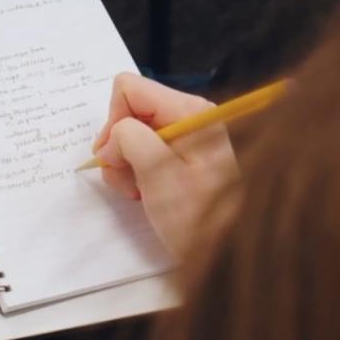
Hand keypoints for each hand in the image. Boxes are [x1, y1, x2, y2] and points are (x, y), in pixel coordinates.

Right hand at [93, 73, 238, 256]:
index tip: (115, 157)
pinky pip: (144, 149)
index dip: (113, 121)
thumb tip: (111, 139)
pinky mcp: (183, 153)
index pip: (128, 89)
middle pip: (130, 110)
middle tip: (126, 180)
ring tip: (136, 191)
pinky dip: (136, 170)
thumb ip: (129, 139)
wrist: (227, 251)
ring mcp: (186, 134)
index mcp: (188, 109)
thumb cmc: (197, 215)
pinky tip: (145, 192)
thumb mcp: (158, 173)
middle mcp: (188, 114)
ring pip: (132, 132)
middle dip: (118, 145)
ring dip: (124, 163)